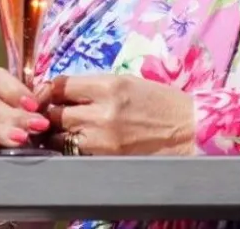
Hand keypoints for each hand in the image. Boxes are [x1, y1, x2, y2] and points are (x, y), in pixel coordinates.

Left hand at [39, 75, 196, 155]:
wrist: (188, 129)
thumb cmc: (161, 102)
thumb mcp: (129, 83)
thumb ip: (96, 86)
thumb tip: (63, 91)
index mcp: (110, 86)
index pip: (61, 85)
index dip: (50, 89)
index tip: (50, 93)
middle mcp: (102, 111)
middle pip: (54, 112)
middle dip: (51, 112)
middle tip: (54, 112)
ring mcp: (101, 138)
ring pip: (59, 136)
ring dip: (59, 132)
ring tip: (68, 129)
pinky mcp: (104, 157)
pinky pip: (74, 152)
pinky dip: (72, 147)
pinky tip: (80, 142)